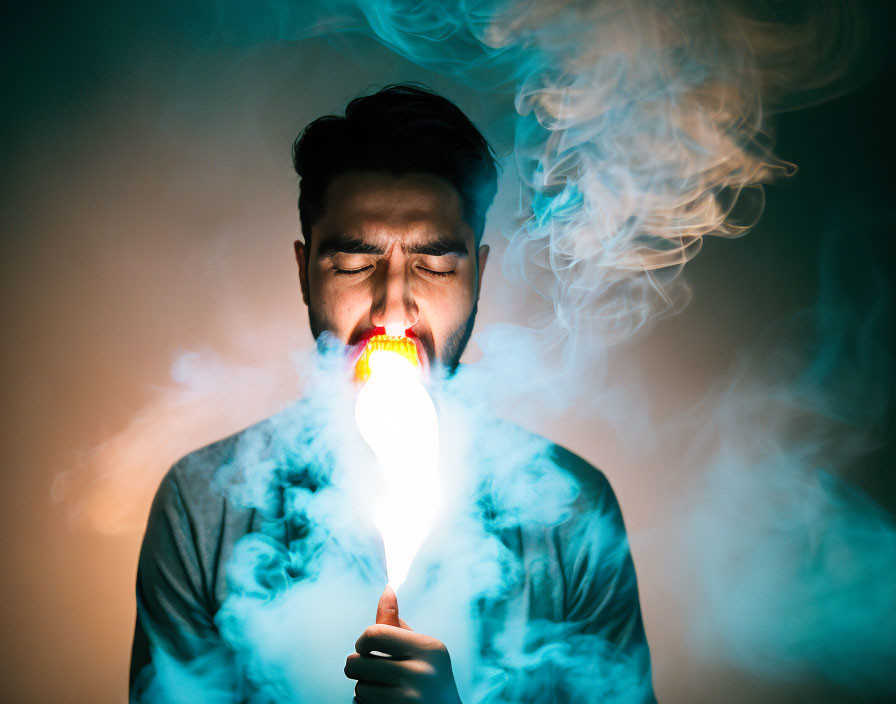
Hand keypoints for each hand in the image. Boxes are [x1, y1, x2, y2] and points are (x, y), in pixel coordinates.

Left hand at [345, 585, 462, 703]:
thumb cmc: (429, 678)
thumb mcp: (419, 649)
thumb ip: (397, 624)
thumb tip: (387, 588)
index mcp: (428, 648)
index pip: (374, 634)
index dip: (362, 642)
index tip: (365, 648)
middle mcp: (422, 673)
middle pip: (358, 663)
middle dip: (357, 667)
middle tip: (370, 670)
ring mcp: (410, 699)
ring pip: (359, 688)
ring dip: (364, 689)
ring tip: (383, 689)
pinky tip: (384, 703)